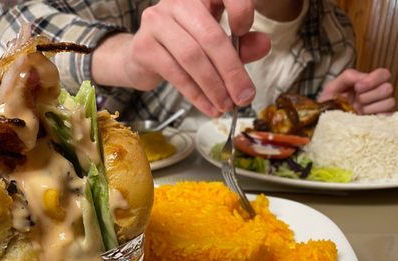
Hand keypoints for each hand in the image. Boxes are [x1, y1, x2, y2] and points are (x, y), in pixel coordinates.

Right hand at [92, 0, 269, 116]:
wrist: (139, 58)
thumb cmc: (181, 47)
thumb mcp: (214, 43)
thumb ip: (240, 44)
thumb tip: (264, 45)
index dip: (240, 8)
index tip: (244, 31)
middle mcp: (176, 3)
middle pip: (210, 37)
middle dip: (231, 71)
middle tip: (244, 96)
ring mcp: (156, 23)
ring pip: (193, 58)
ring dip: (214, 87)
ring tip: (226, 106)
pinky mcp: (144, 48)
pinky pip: (176, 74)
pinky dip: (196, 95)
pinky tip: (209, 107)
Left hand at [318, 68, 395, 113]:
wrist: (324, 120)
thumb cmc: (329, 102)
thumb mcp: (333, 86)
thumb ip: (348, 76)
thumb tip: (364, 78)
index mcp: (367, 83)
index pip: (383, 74)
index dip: (373, 80)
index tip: (357, 87)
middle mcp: (376, 93)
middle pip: (388, 88)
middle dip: (370, 95)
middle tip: (357, 100)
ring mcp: (378, 107)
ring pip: (389, 102)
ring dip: (372, 106)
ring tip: (358, 110)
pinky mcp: (378, 120)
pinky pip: (387, 116)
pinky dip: (376, 116)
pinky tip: (364, 117)